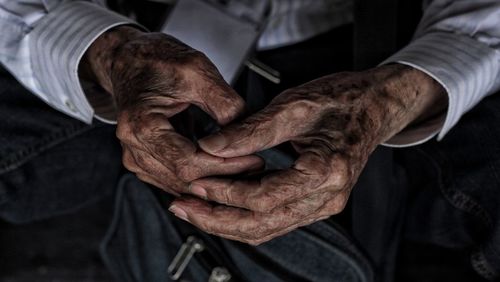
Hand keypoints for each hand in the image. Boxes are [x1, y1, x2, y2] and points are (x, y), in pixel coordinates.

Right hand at [82, 26, 261, 194]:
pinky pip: (174, 179)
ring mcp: (137, 156)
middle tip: (256, 165)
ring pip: (180, 185)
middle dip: (223, 176)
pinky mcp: (145, 160)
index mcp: (142, 125)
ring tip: (245, 167)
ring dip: (214, 180)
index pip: (188, 163)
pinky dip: (200, 177)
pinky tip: (224, 168)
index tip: (252, 160)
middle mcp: (134, 147)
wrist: (127, 58)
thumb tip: (244, 133)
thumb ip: (224, 103)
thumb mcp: (197, 70)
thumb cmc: (155, 60)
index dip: (224, 166)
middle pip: (184, 179)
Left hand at [169, 64, 446, 243]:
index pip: (263, 198)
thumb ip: (251, 130)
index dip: (224, 194)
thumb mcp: (294, 106)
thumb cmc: (342, 99)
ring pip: (268, 228)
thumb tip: (211, 146)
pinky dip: (246, 216)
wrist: (375, 104)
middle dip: (218, 220)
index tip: (195, 184)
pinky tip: (223, 205)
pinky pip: (277, 220)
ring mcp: (324, 204)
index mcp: (325, 172)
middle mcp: (327, 197)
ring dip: (228, 222)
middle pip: (263, 225)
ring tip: (195, 210)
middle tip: (184, 208)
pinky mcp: (317, 203)